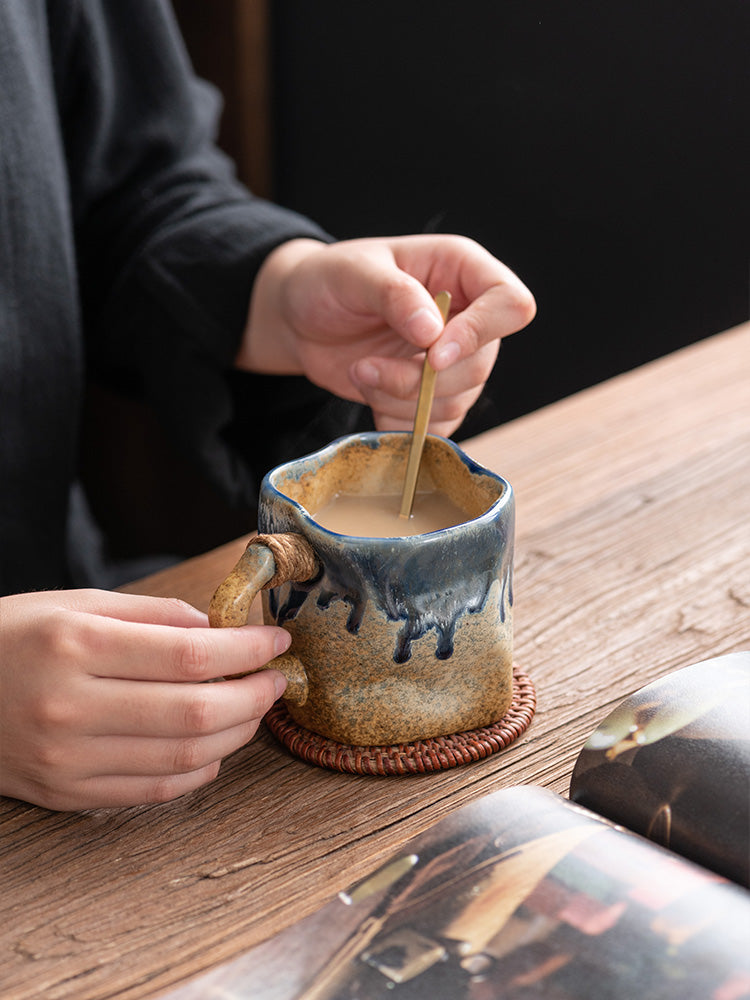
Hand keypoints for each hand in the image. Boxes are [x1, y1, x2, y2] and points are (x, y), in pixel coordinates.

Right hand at [0, 590, 289, 810]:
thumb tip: (222, 631)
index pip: (190, 654)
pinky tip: (215, 746)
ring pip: (184, 756)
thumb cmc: (13, 637)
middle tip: (277, 679)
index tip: (276, 642)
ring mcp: (67, 758)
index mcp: (77, 645)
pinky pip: (155, 790)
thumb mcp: (77, 604)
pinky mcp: (67, 793)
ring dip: (236, 733)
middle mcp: (72, 706)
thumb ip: (153, 615)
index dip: (247, 650)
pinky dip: (198, 770)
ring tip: (253, 708)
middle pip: (195, 712)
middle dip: (254, 696)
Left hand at [240, 234, 535, 434]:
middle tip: (365, 367)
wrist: (300, 319)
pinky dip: (400, 423)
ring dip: (401, 400)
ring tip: (360, 372)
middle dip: (419, 379)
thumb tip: (433, 331)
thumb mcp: (353, 274)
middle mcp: (467, 317)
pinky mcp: (432, 397)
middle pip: (479, 365)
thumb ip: (394, 295)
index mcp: (461, 271)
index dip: (480, 334)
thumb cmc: (327, 280)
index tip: (432, 354)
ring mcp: (452, 361)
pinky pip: (436, 427)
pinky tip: (370, 397)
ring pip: (456, 402)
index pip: (510, 305)